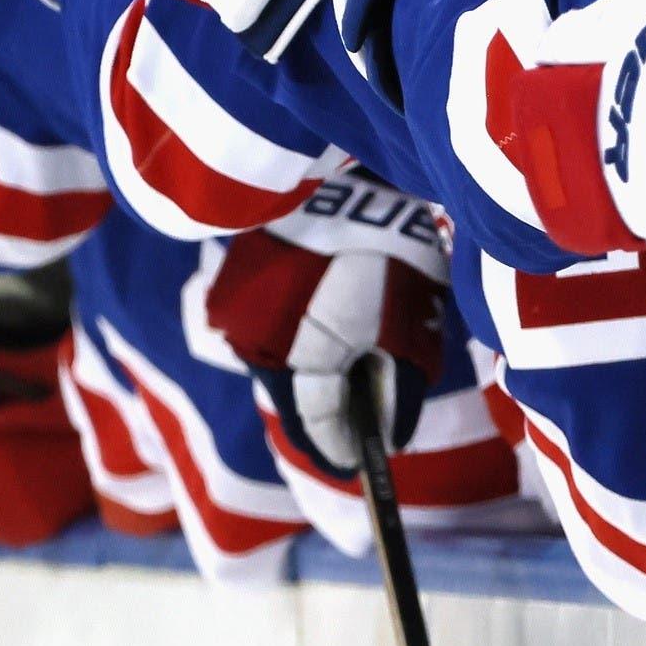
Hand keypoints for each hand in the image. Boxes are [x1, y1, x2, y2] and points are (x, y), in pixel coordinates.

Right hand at [204, 165, 447, 477]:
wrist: (349, 179)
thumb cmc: (388, 261)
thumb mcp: (408, 336)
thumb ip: (398, 396)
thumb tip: (387, 439)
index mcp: (294, 363)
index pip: (314, 426)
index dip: (340, 450)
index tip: (359, 466)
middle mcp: (253, 343)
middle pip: (290, 396)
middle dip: (325, 411)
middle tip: (357, 423)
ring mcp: (239, 309)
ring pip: (276, 360)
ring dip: (309, 370)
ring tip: (347, 369)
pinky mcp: (237, 278)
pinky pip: (267, 324)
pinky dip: (295, 334)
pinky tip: (326, 322)